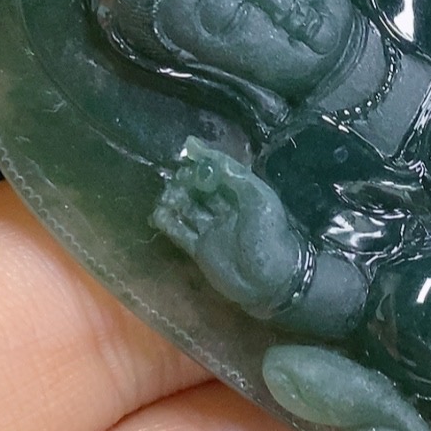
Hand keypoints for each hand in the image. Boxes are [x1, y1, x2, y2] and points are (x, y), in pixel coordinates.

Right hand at [153, 137, 304, 315]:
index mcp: (243, 193)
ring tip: (167, 194)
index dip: (204, 160)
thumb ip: (233, 175)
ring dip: (176, 199)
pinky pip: (180, 232)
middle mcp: (226, 209)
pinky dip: (168, 222)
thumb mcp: (257, 199)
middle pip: (201, 188)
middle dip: (187, 179)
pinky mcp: (200, 249)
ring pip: (188, 208)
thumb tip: (203, 152)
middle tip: (175, 175)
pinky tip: (158, 213)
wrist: (271, 281)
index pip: (220, 171)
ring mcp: (211, 229)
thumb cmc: (267, 236)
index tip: (187, 148)